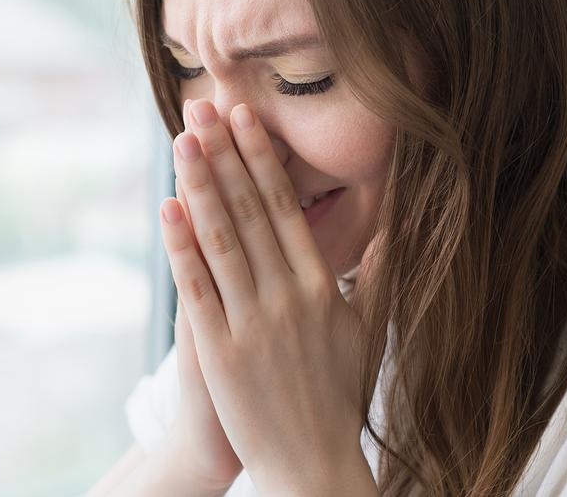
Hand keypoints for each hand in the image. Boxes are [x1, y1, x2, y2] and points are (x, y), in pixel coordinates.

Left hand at [158, 98, 378, 490]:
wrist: (312, 463)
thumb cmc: (337, 393)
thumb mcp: (369, 329)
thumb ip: (382, 272)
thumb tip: (399, 223)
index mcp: (323, 287)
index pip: (286, 208)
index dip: (261, 159)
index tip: (245, 116)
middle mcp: (289, 297)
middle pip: (250, 211)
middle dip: (224, 154)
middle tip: (203, 105)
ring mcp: (253, 323)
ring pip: (222, 239)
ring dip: (200, 184)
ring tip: (182, 139)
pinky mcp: (221, 352)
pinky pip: (197, 288)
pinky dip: (181, 246)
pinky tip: (167, 208)